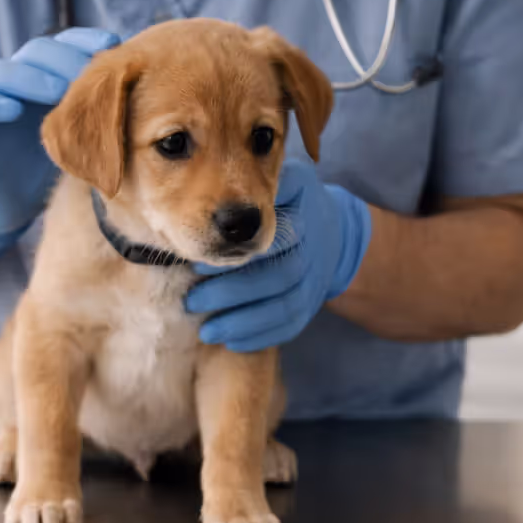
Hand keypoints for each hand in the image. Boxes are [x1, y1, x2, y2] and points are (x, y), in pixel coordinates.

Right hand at [0, 27, 119, 261]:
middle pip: (34, 53)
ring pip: (2, 72)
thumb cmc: (45, 171)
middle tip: (88, 69)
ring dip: (30, 78)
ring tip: (59, 92)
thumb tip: (157, 93)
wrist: (3, 209)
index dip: (84, 43)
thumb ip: (103, 117)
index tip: (114, 47)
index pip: (63, 47)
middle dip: (62, 59)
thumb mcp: (82, 144)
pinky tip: (13, 110)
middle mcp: (16, 85)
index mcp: (43, 82)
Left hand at [186, 161, 372, 351]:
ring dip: (241, 321)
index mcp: (302, 215)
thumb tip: (226, 190)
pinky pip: (289, 326)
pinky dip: (260, 337)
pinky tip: (230, 342)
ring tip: (205, 331)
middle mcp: (311, 250)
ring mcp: (314, 281)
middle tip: (191, 301)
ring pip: (281, 307)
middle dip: (230, 293)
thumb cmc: (290, 203)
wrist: (331, 232)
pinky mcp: (310, 305)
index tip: (198, 264)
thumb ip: (259, 181)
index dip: (236, 254)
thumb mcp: (283, 180)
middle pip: (276, 277)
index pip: (273, 238)